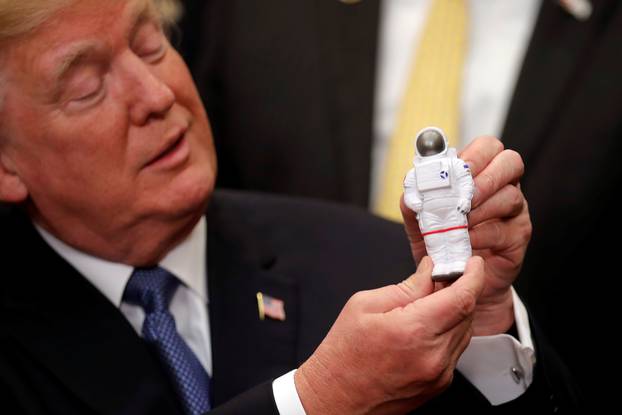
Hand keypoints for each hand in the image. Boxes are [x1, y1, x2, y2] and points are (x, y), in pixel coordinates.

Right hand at [295, 256, 484, 414]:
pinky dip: (447, 333)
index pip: (462, 298)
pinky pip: (454, 350)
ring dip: (454, 313)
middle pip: (467, 313)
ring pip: (464, 332)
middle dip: (461, 290)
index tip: (473, 263)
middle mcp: (432, 356)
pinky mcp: (438, 385)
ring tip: (428, 304)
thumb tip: (428, 272)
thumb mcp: (363, 305)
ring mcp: (438, 374)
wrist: (334, 398)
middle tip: (443, 278)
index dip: (473, 276)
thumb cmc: (342, 355)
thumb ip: (404, 287)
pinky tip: (425, 328)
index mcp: (413, 331)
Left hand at [401, 136, 531, 335]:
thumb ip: (415, 205)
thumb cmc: (442, 244)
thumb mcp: (421, 223)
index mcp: (480, 173)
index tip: (458, 168)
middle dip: (485, 177)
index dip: (475, 154)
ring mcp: (515, 210)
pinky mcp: (519, 235)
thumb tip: (410, 191)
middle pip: (510, 162)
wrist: (455, 279)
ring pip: (510, 196)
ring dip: (480, 209)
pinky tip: (467, 241)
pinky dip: (482, 234)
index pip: (488, 147)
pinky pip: (504, 228)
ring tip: (460, 223)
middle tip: (465, 196)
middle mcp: (503, 186)